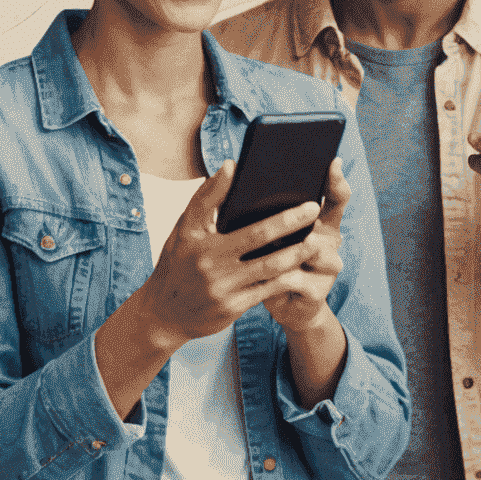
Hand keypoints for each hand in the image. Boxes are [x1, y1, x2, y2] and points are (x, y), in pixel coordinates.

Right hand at [138, 161, 327, 347]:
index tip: (288, 189)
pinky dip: (287, 278)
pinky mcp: (234, 307)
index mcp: (199, 239)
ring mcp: (224, 287)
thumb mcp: (183, 230)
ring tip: (316, 241)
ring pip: (270, 266)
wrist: (165, 312)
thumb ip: (205, 199)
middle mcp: (211, 262)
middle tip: (313, 209)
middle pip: (259, 237)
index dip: (258, 202)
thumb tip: (230, 167)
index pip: (226, 211)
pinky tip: (301, 269)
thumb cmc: (176, 264)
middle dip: (290, 222)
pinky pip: (268, 290)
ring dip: (296, 252)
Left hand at [262, 158, 349, 332]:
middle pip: (331, 218)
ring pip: (316, 247)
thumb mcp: (257, 228)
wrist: (274, 303)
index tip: (333, 161)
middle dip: (312, 210)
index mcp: (317, 220)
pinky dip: (282, 273)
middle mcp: (327, 240)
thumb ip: (253, 202)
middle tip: (305, 201)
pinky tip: (269, 271)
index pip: (334, 196)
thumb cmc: (263, 257)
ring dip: (298, 244)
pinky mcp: (316, 290)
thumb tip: (233, 167)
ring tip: (288, 238)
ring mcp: (326, 266)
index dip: (336, 180)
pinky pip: (299, 277)